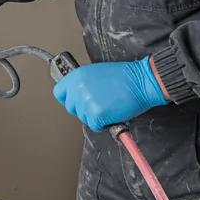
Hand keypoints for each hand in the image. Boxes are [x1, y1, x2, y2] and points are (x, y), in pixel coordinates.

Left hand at [53, 58, 167, 129]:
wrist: (141, 81)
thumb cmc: (124, 77)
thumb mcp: (97, 73)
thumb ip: (83, 83)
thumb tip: (77, 94)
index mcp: (77, 76)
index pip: (59, 93)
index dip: (68, 98)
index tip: (76, 100)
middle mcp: (78, 89)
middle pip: (71, 108)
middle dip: (84, 109)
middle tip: (99, 103)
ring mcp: (86, 102)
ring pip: (84, 118)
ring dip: (95, 116)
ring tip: (109, 104)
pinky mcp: (96, 114)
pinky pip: (95, 126)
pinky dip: (105, 123)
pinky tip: (113, 111)